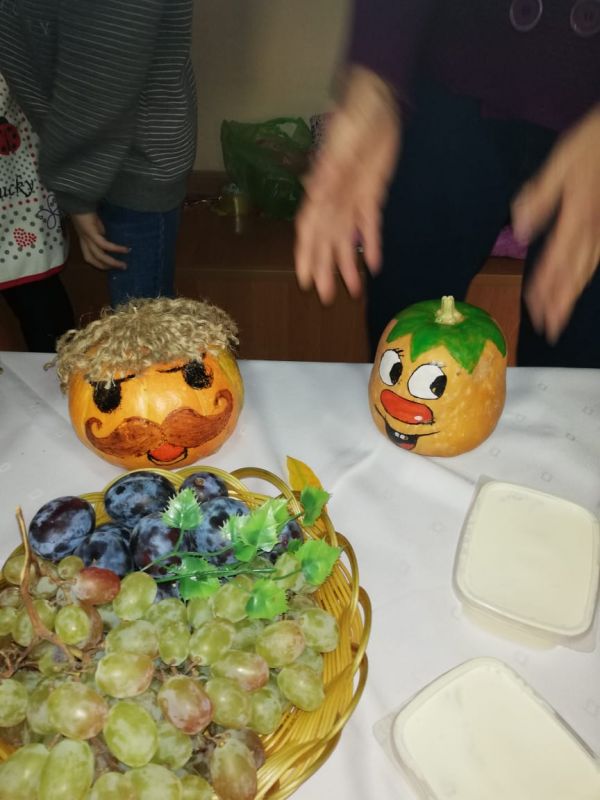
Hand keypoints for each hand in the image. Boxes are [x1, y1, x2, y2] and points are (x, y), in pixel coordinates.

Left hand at [71, 212, 129, 269]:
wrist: (78, 200)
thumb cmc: (85, 209)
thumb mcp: (93, 223)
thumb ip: (99, 231)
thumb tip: (106, 236)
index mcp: (83, 239)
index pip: (89, 257)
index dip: (99, 264)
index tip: (111, 266)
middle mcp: (84, 241)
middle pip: (94, 259)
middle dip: (107, 266)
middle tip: (121, 268)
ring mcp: (87, 238)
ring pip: (99, 256)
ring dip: (112, 262)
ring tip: (124, 265)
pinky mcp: (92, 233)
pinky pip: (104, 245)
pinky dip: (115, 248)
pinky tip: (125, 249)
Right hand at [295, 66, 400, 303]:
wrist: (378, 101)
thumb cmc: (354, 117)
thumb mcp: (341, 141)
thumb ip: (329, 168)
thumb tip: (315, 194)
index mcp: (322, 188)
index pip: (310, 228)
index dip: (307, 254)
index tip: (305, 279)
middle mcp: (333, 198)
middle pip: (327, 240)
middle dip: (325, 269)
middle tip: (325, 297)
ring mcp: (352, 198)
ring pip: (347, 238)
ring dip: (348, 264)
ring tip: (353, 290)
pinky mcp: (371, 194)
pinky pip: (370, 225)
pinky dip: (372, 244)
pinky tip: (375, 266)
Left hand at [512, 106, 599, 342]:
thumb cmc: (594, 143)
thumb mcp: (561, 162)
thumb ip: (539, 197)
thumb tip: (520, 230)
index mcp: (577, 216)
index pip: (556, 260)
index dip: (544, 286)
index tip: (533, 308)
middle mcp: (594, 229)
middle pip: (574, 272)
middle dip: (559, 302)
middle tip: (548, 329)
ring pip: (588, 269)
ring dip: (571, 295)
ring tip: (559, 318)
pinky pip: (597, 257)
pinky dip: (585, 276)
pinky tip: (577, 285)